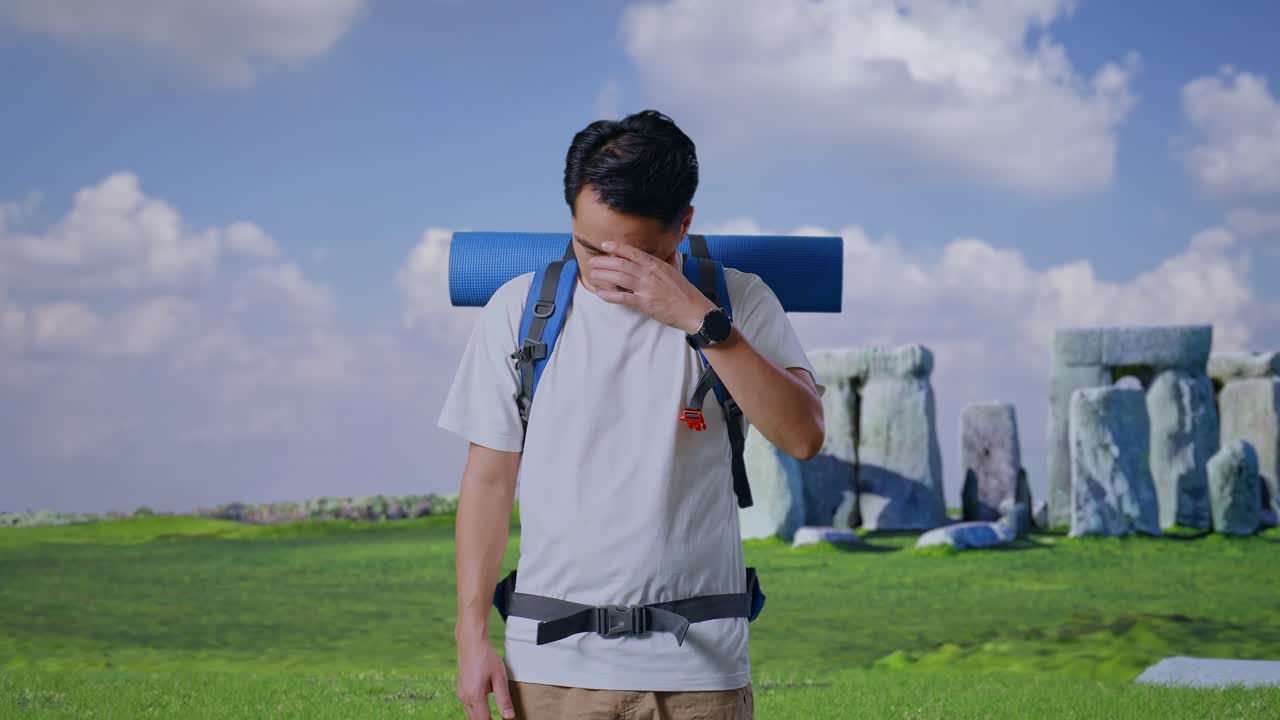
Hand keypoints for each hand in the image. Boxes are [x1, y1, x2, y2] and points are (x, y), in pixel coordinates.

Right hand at [456, 633, 515, 718]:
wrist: (471, 642)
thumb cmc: (486, 657)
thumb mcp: (499, 677)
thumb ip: (503, 699)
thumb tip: (509, 717)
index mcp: (475, 696)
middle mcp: (465, 698)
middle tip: (500, 718)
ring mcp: (461, 694)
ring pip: (470, 715)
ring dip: (481, 718)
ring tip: (493, 716)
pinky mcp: (461, 690)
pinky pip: (468, 707)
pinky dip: (476, 711)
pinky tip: (485, 707)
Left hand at [587, 241, 714, 333]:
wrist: (694, 310)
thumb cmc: (685, 292)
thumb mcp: (677, 271)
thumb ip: (671, 260)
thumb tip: (672, 251)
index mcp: (657, 264)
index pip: (633, 252)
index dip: (617, 247)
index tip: (605, 245)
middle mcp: (650, 273)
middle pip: (622, 264)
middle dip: (604, 262)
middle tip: (593, 262)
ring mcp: (647, 288)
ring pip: (620, 277)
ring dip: (603, 275)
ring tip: (592, 274)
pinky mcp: (645, 303)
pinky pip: (623, 297)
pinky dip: (610, 295)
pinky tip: (600, 293)